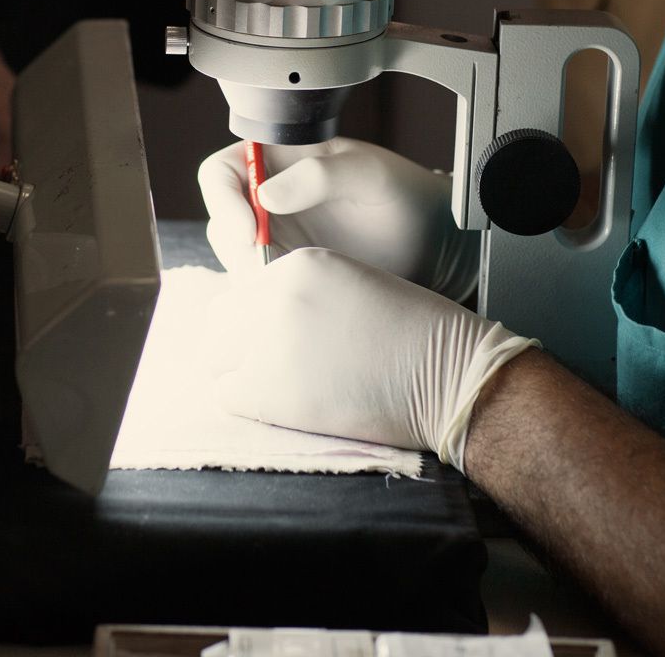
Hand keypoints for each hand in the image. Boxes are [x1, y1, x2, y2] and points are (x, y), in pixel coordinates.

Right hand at [197, 137, 476, 298]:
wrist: (438, 244)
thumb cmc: (409, 196)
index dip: (224, 201)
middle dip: (238, 249)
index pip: (221, 173)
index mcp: (280, 160)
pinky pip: (260, 288)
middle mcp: (270, 198)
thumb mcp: (371, 175)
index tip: (247, 232)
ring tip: (295, 284)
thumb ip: (320, 175)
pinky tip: (300, 299)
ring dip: (254, 276)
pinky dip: (269, 296)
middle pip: (223, 222)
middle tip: (272, 270)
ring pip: (237, 260)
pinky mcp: (289, 274)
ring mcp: (278, 239)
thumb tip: (266, 193)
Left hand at [206, 247, 535, 467]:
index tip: (271, 336)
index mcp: (298, 264)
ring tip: (276, 384)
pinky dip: (245, 401)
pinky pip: (226, 394)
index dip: (251, 315)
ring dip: (235, 370)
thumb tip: (251, 317)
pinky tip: (282, 402)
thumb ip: (298, 291)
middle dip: (233, 341)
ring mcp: (270, 343)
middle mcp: (277, 296)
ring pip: (214, 356)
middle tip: (265, 364)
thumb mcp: (350, 284)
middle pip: (218, 319)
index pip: (241, 287)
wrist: (450, 376)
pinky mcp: (270, 391)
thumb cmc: (412, 334)